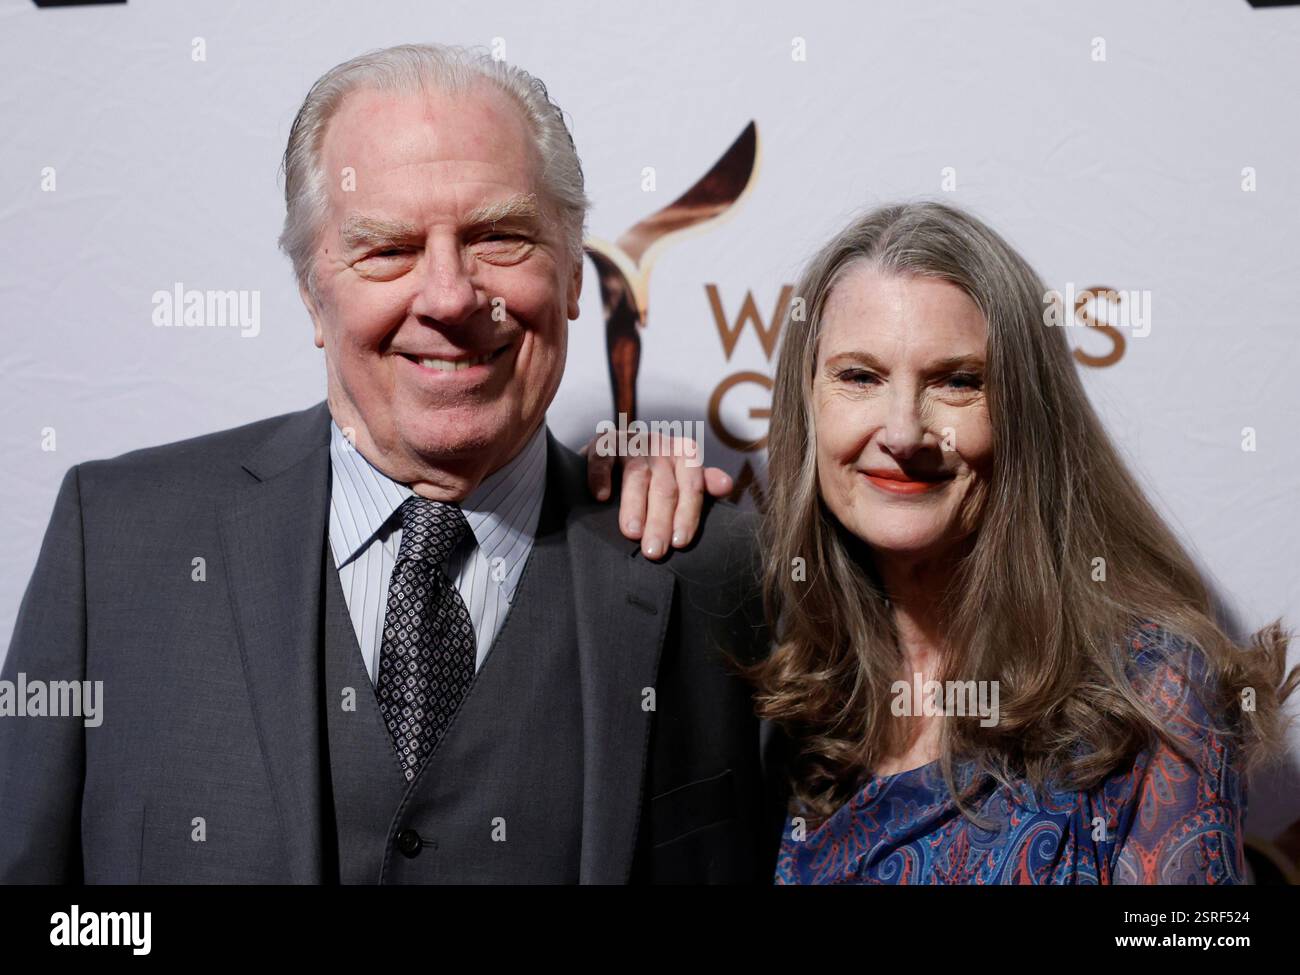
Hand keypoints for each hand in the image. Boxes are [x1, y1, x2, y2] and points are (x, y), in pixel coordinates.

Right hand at [582, 432, 732, 559]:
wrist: (616, 451)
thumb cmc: (654, 473)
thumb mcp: (681, 477)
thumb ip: (703, 484)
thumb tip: (726, 486)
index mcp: (684, 454)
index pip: (692, 486)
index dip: (687, 515)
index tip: (680, 543)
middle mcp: (660, 445)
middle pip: (664, 487)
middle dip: (660, 521)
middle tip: (654, 551)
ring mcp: (632, 442)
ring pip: (636, 474)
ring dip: (634, 505)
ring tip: (632, 533)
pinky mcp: (604, 442)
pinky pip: (603, 457)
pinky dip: (601, 476)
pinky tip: (601, 497)